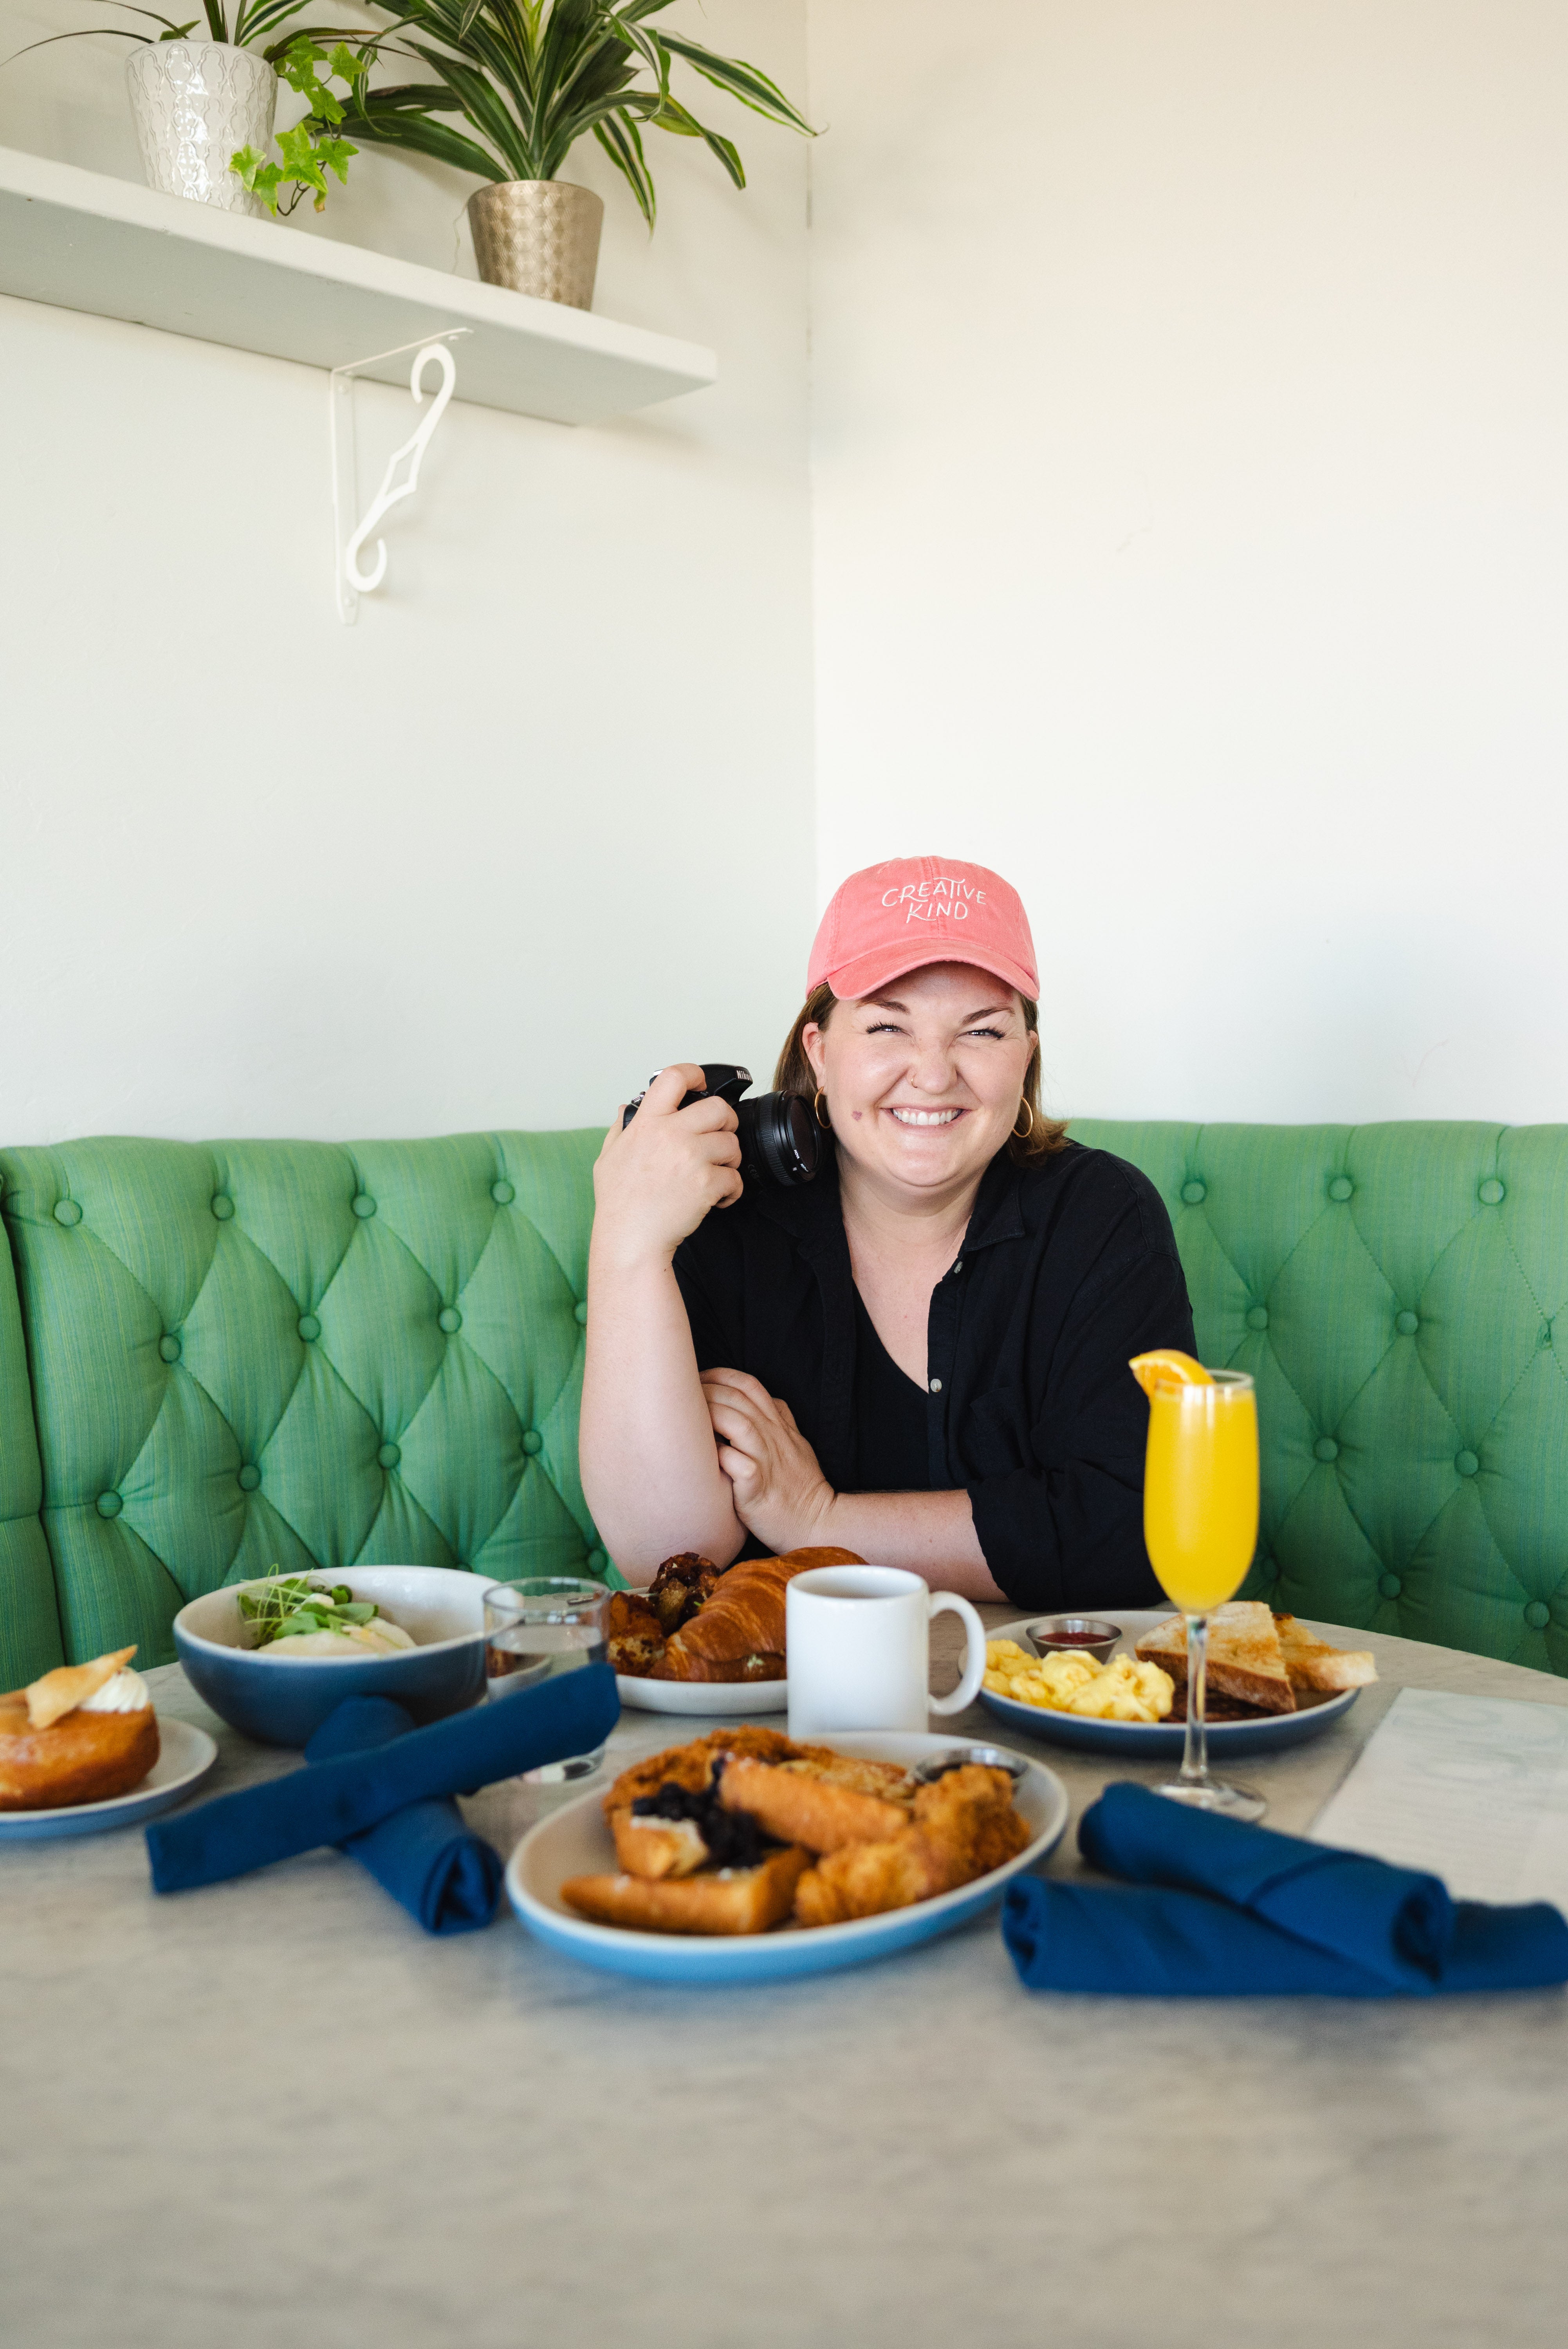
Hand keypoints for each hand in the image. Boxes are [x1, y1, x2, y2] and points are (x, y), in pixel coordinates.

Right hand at [592, 1064, 742, 1267]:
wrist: (630, 1239)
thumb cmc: (619, 1203)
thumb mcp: (608, 1157)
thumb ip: (621, 1128)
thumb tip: (626, 1107)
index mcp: (647, 1123)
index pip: (673, 1078)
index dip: (692, 1074)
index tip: (699, 1082)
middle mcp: (670, 1135)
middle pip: (719, 1108)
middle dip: (726, 1121)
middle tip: (720, 1134)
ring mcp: (691, 1158)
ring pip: (732, 1143)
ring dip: (730, 1158)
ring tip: (716, 1172)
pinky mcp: (707, 1183)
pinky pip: (736, 1178)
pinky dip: (732, 1190)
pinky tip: (718, 1198)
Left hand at [701, 1369, 836, 1553]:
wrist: (817, 1523)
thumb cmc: (800, 1487)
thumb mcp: (796, 1445)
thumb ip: (779, 1421)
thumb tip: (762, 1401)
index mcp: (779, 1425)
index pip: (750, 1385)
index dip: (721, 1376)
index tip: (698, 1379)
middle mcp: (773, 1437)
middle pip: (739, 1398)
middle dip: (708, 1390)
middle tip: (682, 1395)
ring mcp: (767, 1461)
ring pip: (739, 1424)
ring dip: (711, 1415)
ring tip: (687, 1418)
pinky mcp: (758, 1487)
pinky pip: (737, 1464)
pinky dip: (719, 1456)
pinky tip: (702, 1456)